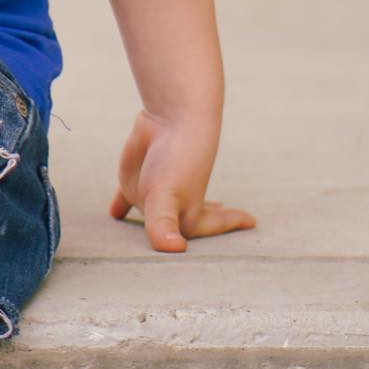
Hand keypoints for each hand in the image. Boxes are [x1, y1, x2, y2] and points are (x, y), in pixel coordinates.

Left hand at [109, 109, 255, 251]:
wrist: (170, 119)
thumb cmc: (175, 162)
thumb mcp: (166, 197)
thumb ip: (163, 225)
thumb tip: (173, 249)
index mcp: (187, 215)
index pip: (210, 228)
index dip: (228, 227)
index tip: (252, 221)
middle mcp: (171, 208)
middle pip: (181, 226)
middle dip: (190, 233)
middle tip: (203, 237)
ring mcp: (152, 194)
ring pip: (153, 215)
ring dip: (158, 223)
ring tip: (168, 229)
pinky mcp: (133, 179)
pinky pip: (125, 197)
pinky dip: (121, 205)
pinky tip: (116, 214)